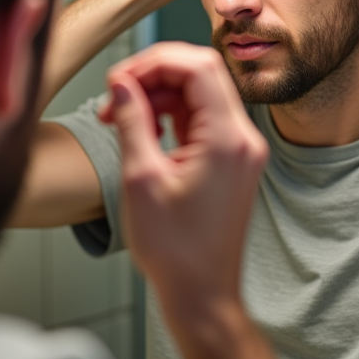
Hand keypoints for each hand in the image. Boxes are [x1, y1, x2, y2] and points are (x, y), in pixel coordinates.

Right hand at [98, 42, 267, 307]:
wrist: (202, 295)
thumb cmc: (175, 251)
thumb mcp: (141, 179)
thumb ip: (132, 122)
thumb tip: (121, 86)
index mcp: (228, 139)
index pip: (198, 66)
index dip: (154, 62)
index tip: (119, 79)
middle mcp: (244, 139)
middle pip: (201, 74)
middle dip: (154, 76)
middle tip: (115, 96)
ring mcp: (242, 150)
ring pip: (201, 95)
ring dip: (160, 96)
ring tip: (121, 119)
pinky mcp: (233, 161)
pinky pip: (203, 119)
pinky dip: (173, 115)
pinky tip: (145, 130)